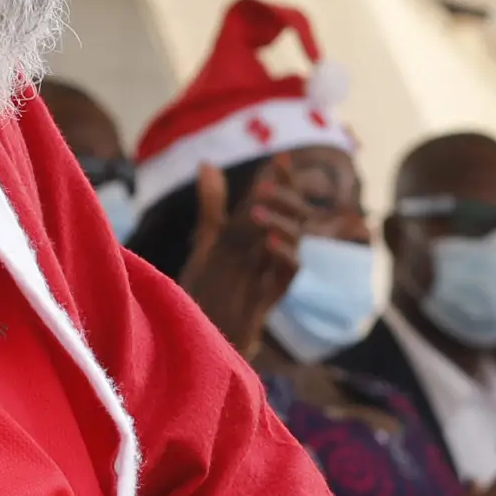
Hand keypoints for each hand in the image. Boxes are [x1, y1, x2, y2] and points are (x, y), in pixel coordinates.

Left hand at [177, 164, 304, 358]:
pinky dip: (283, 258)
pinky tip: (270, 243)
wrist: (199, 337)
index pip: (281, 203)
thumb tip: (208, 163)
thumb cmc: (207, 291)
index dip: (284, 181)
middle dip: (287, 199)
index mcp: (259, 239)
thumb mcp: (208, 243)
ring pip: (295, 246)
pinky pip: (285, 278)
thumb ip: (212, 207)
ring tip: (258, 212)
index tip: (280, 158)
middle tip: (263, 187)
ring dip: (281, 225)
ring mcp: (269, 277)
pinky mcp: (265, 302)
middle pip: (296, 220)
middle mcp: (269, 255)